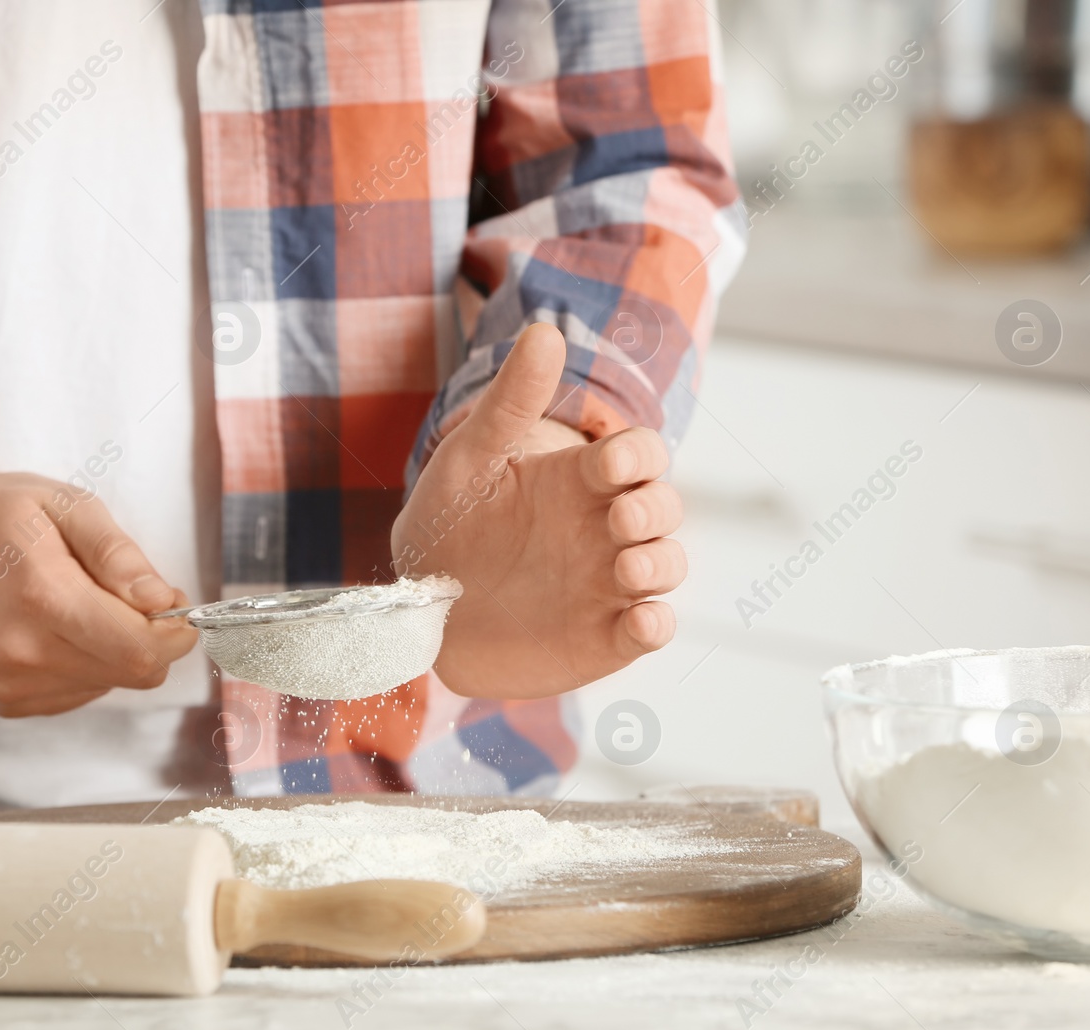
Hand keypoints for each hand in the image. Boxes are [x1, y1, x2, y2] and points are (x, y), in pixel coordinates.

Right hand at [0, 468, 197, 716]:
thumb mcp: (67, 506)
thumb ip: (119, 555)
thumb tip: (161, 599)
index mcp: (41, 597)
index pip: (138, 649)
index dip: (175, 633)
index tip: (177, 606)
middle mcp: (20, 652)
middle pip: (132, 672)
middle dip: (151, 637)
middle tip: (134, 595)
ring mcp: (8, 683)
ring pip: (110, 685)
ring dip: (115, 650)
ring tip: (78, 602)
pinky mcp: (4, 701)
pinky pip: (80, 693)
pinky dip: (86, 663)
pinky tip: (56, 627)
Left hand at [392, 323, 684, 697]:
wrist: (422, 608)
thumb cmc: (447, 521)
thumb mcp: (471, 457)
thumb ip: (510, 402)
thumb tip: (544, 332)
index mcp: (581, 479)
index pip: (640, 454)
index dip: (638, 455)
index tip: (612, 462)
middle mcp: (604, 528)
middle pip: (664, 507)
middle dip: (655, 510)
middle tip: (620, 521)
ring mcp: (608, 583)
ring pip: (667, 565)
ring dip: (661, 565)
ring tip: (627, 570)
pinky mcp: (603, 636)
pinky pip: (649, 629)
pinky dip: (657, 625)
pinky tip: (642, 622)